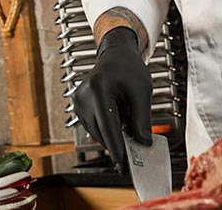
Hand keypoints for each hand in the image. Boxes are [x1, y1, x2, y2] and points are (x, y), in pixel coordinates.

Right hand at [72, 27, 152, 173]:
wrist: (115, 56)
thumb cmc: (128, 68)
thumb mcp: (142, 91)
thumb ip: (142, 119)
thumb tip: (143, 142)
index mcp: (99, 90)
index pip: (108, 127)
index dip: (117, 147)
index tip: (124, 164)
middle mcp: (84, 98)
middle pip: (102, 134)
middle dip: (120, 140)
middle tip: (137, 139)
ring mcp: (78, 104)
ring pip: (98, 134)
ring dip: (114, 133)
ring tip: (125, 113)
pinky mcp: (78, 109)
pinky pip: (95, 128)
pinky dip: (107, 128)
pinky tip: (117, 113)